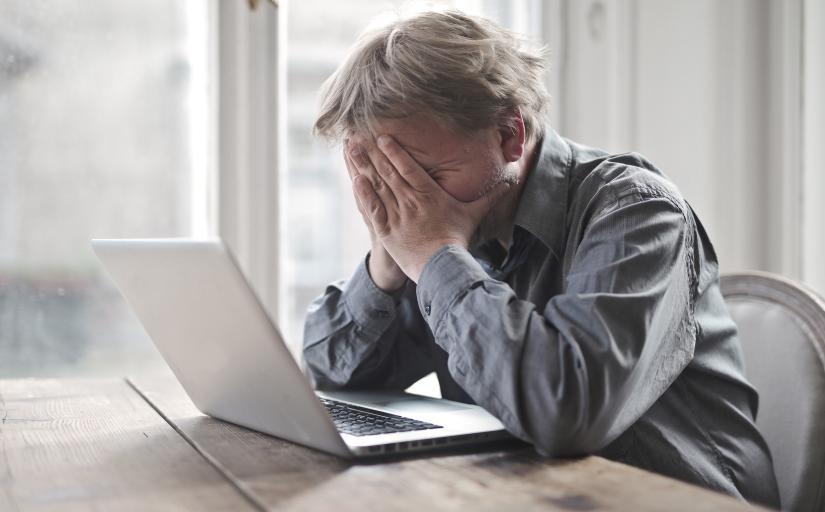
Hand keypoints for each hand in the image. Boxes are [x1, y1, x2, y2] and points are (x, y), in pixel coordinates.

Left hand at [349, 135, 510, 281]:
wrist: (442, 267)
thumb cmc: (457, 239)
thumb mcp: (474, 214)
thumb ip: (490, 195)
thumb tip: (512, 179)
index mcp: (428, 194)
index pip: (408, 167)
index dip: (394, 151)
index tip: (382, 136)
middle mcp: (410, 201)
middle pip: (388, 172)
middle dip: (372, 151)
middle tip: (358, 133)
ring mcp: (396, 215)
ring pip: (377, 185)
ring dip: (363, 165)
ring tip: (352, 147)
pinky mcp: (386, 230)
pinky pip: (372, 208)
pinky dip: (363, 193)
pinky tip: (355, 179)